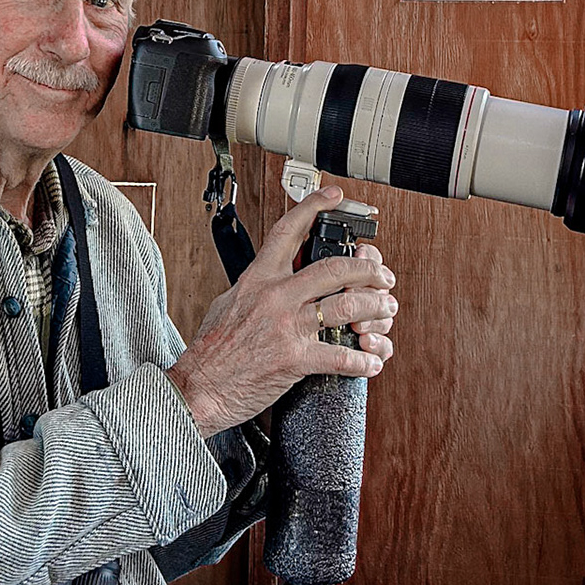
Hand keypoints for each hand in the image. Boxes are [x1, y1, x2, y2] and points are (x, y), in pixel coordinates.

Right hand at [166, 186, 398, 437]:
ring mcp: (287, 327)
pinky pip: (340, 356)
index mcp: (259, 279)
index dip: (314, 207)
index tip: (333, 196)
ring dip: (376, 307)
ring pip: (346, 305)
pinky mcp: (294, 359)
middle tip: (382, 274)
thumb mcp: (228, 303)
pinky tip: (371, 362)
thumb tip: (272, 275)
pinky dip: (363, 360)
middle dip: (368, 268)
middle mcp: (276, 297)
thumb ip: (255, 286)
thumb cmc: (211, 352)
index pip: (288, 231)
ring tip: (386, 310)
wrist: (199, 388)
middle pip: (335, 268)